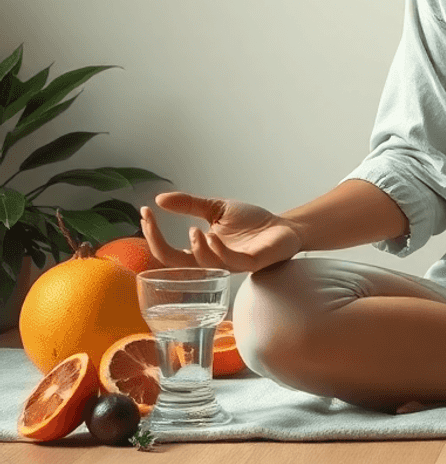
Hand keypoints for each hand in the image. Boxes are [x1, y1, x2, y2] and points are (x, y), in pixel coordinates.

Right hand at [141, 191, 302, 274]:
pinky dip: (218, 250)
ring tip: (194, 230)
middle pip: (176, 263)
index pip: (167, 251)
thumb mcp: (216, 209)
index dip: (153, 234)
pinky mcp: (251, 262)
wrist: (283, 226)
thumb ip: (190, 205)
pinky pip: (231, 261)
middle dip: (158, 243)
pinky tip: (211, 237)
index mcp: (201, 250)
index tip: (144, 212)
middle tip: (149, 221)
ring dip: (196, 249)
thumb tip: (159, 199)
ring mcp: (231, 263)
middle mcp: (212, 261)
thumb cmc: (251, 222)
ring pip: (204, 265)